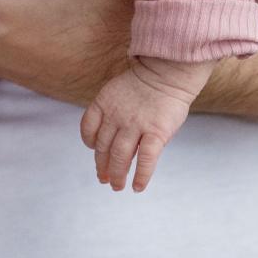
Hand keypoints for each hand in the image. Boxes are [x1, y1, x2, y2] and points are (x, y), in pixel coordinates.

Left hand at [79, 57, 212, 191]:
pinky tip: (137, 187)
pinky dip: (141, 176)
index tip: (95, 150)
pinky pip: (146, 159)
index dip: (90, 143)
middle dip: (102, 166)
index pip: (88, 129)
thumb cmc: (148, 80)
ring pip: (120, 157)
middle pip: (103, 148)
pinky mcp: (156, 132)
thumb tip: (114, 135)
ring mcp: (135, 125)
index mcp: (104, 103)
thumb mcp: (120, 90)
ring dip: (117, 175)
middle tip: (105, 179)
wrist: (169, 70)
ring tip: (117, 186)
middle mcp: (116, 116)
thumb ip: (113, 111)